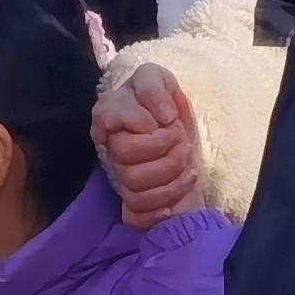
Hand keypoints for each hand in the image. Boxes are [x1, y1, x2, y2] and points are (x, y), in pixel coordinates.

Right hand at [93, 66, 202, 229]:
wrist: (184, 146)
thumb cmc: (169, 111)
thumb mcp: (164, 84)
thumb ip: (155, 88)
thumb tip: (163, 116)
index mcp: (111, 112)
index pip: (106, 116)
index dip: (138, 119)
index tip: (168, 118)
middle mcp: (111, 145)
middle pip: (124, 152)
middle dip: (162, 145)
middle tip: (182, 140)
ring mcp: (119, 175)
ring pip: (131, 181)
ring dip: (169, 172)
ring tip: (188, 162)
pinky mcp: (130, 201)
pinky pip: (135, 210)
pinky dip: (162, 203)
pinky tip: (180, 190)